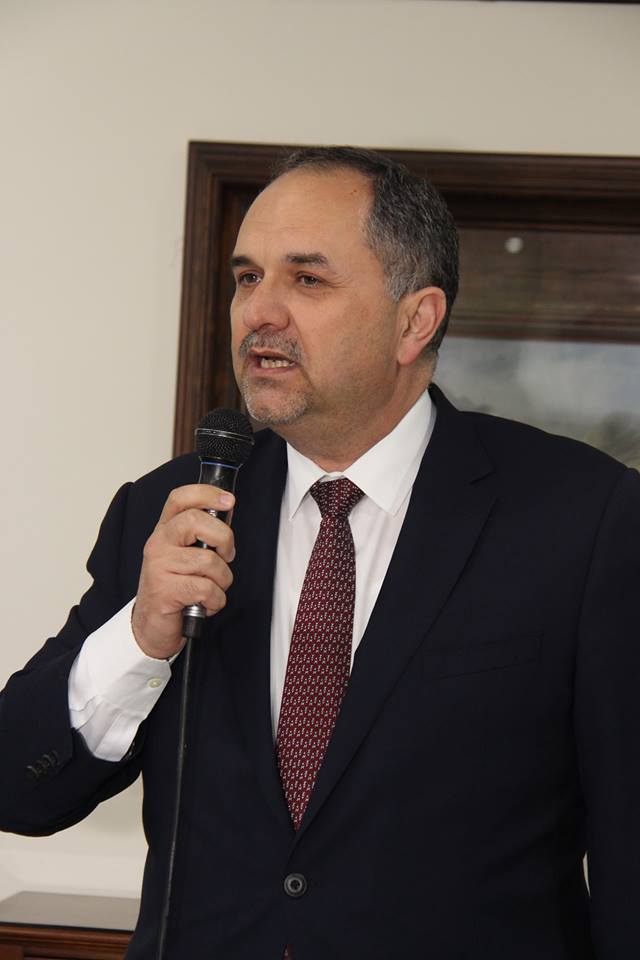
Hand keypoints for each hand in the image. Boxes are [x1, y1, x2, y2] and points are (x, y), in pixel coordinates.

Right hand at [131, 484, 235, 658]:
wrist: (152, 626)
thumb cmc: (175, 588)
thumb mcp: (186, 555)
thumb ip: (203, 534)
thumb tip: (227, 511)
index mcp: (165, 531)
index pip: (180, 498)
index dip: (206, 493)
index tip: (228, 500)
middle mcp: (158, 543)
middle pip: (196, 521)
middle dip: (224, 538)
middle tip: (226, 555)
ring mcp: (159, 566)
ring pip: (209, 561)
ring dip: (222, 579)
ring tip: (212, 588)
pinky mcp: (164, 590)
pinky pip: (206, 588)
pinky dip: (215, 600)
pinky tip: (204, 603)